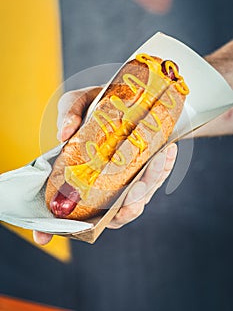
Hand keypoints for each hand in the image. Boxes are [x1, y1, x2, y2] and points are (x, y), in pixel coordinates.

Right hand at [33, 87, 176, 243]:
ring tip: (156, 162)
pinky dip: (164, 168)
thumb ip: (69, 114)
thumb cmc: (97, 106)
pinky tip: (168, 149)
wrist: (127, 97)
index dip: (49, 226)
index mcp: (78, 176)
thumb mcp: (79, 102)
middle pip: (108, 215)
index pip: (61, 207)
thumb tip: (64, 135)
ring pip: (137, 201)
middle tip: (133, 192)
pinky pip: (157, 179)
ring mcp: (124, 184)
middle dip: (123, 210)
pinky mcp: (146, 175)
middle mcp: (100, 187)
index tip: (42, 237)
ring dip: (149, 186)